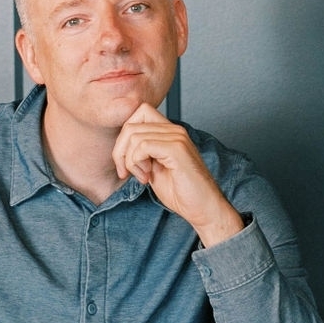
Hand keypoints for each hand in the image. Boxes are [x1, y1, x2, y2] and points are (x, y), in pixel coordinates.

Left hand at [112, 103, 244, 245]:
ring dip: (130, 161)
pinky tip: (147, 177)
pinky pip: (143, 146)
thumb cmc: (181, 192)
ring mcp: (177, 137)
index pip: (138, 113)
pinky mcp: (177, 149)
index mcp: (169, 132)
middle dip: (120, 150)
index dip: (124, 136)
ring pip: (134, 136)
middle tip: (127, 172)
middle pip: (131, 124)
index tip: (125, 161)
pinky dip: (137, 163)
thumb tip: (120, 145)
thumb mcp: (153, 168)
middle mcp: (174, 130)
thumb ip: (141, 153)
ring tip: (143, 176)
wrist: (203, 208)